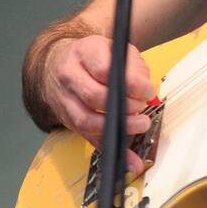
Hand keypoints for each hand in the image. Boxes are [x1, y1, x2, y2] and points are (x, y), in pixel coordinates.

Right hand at [41, 35, 156, 173]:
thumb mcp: (116, 50)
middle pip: (94, 97)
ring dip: (117, 127)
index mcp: (83, 53)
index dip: (130, 84)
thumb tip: (146, 90)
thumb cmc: (93, 57)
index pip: (104, 70)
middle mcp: (69, 76)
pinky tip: (129, 158)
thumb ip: (134, 67)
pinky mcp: (67, 120)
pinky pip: (88, 138)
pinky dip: (111, 148)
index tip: (147, 91)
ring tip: (140, 125)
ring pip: (86, 120)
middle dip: (124, 106)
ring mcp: (64, 100)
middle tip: (142, 107)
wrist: (59, 63)